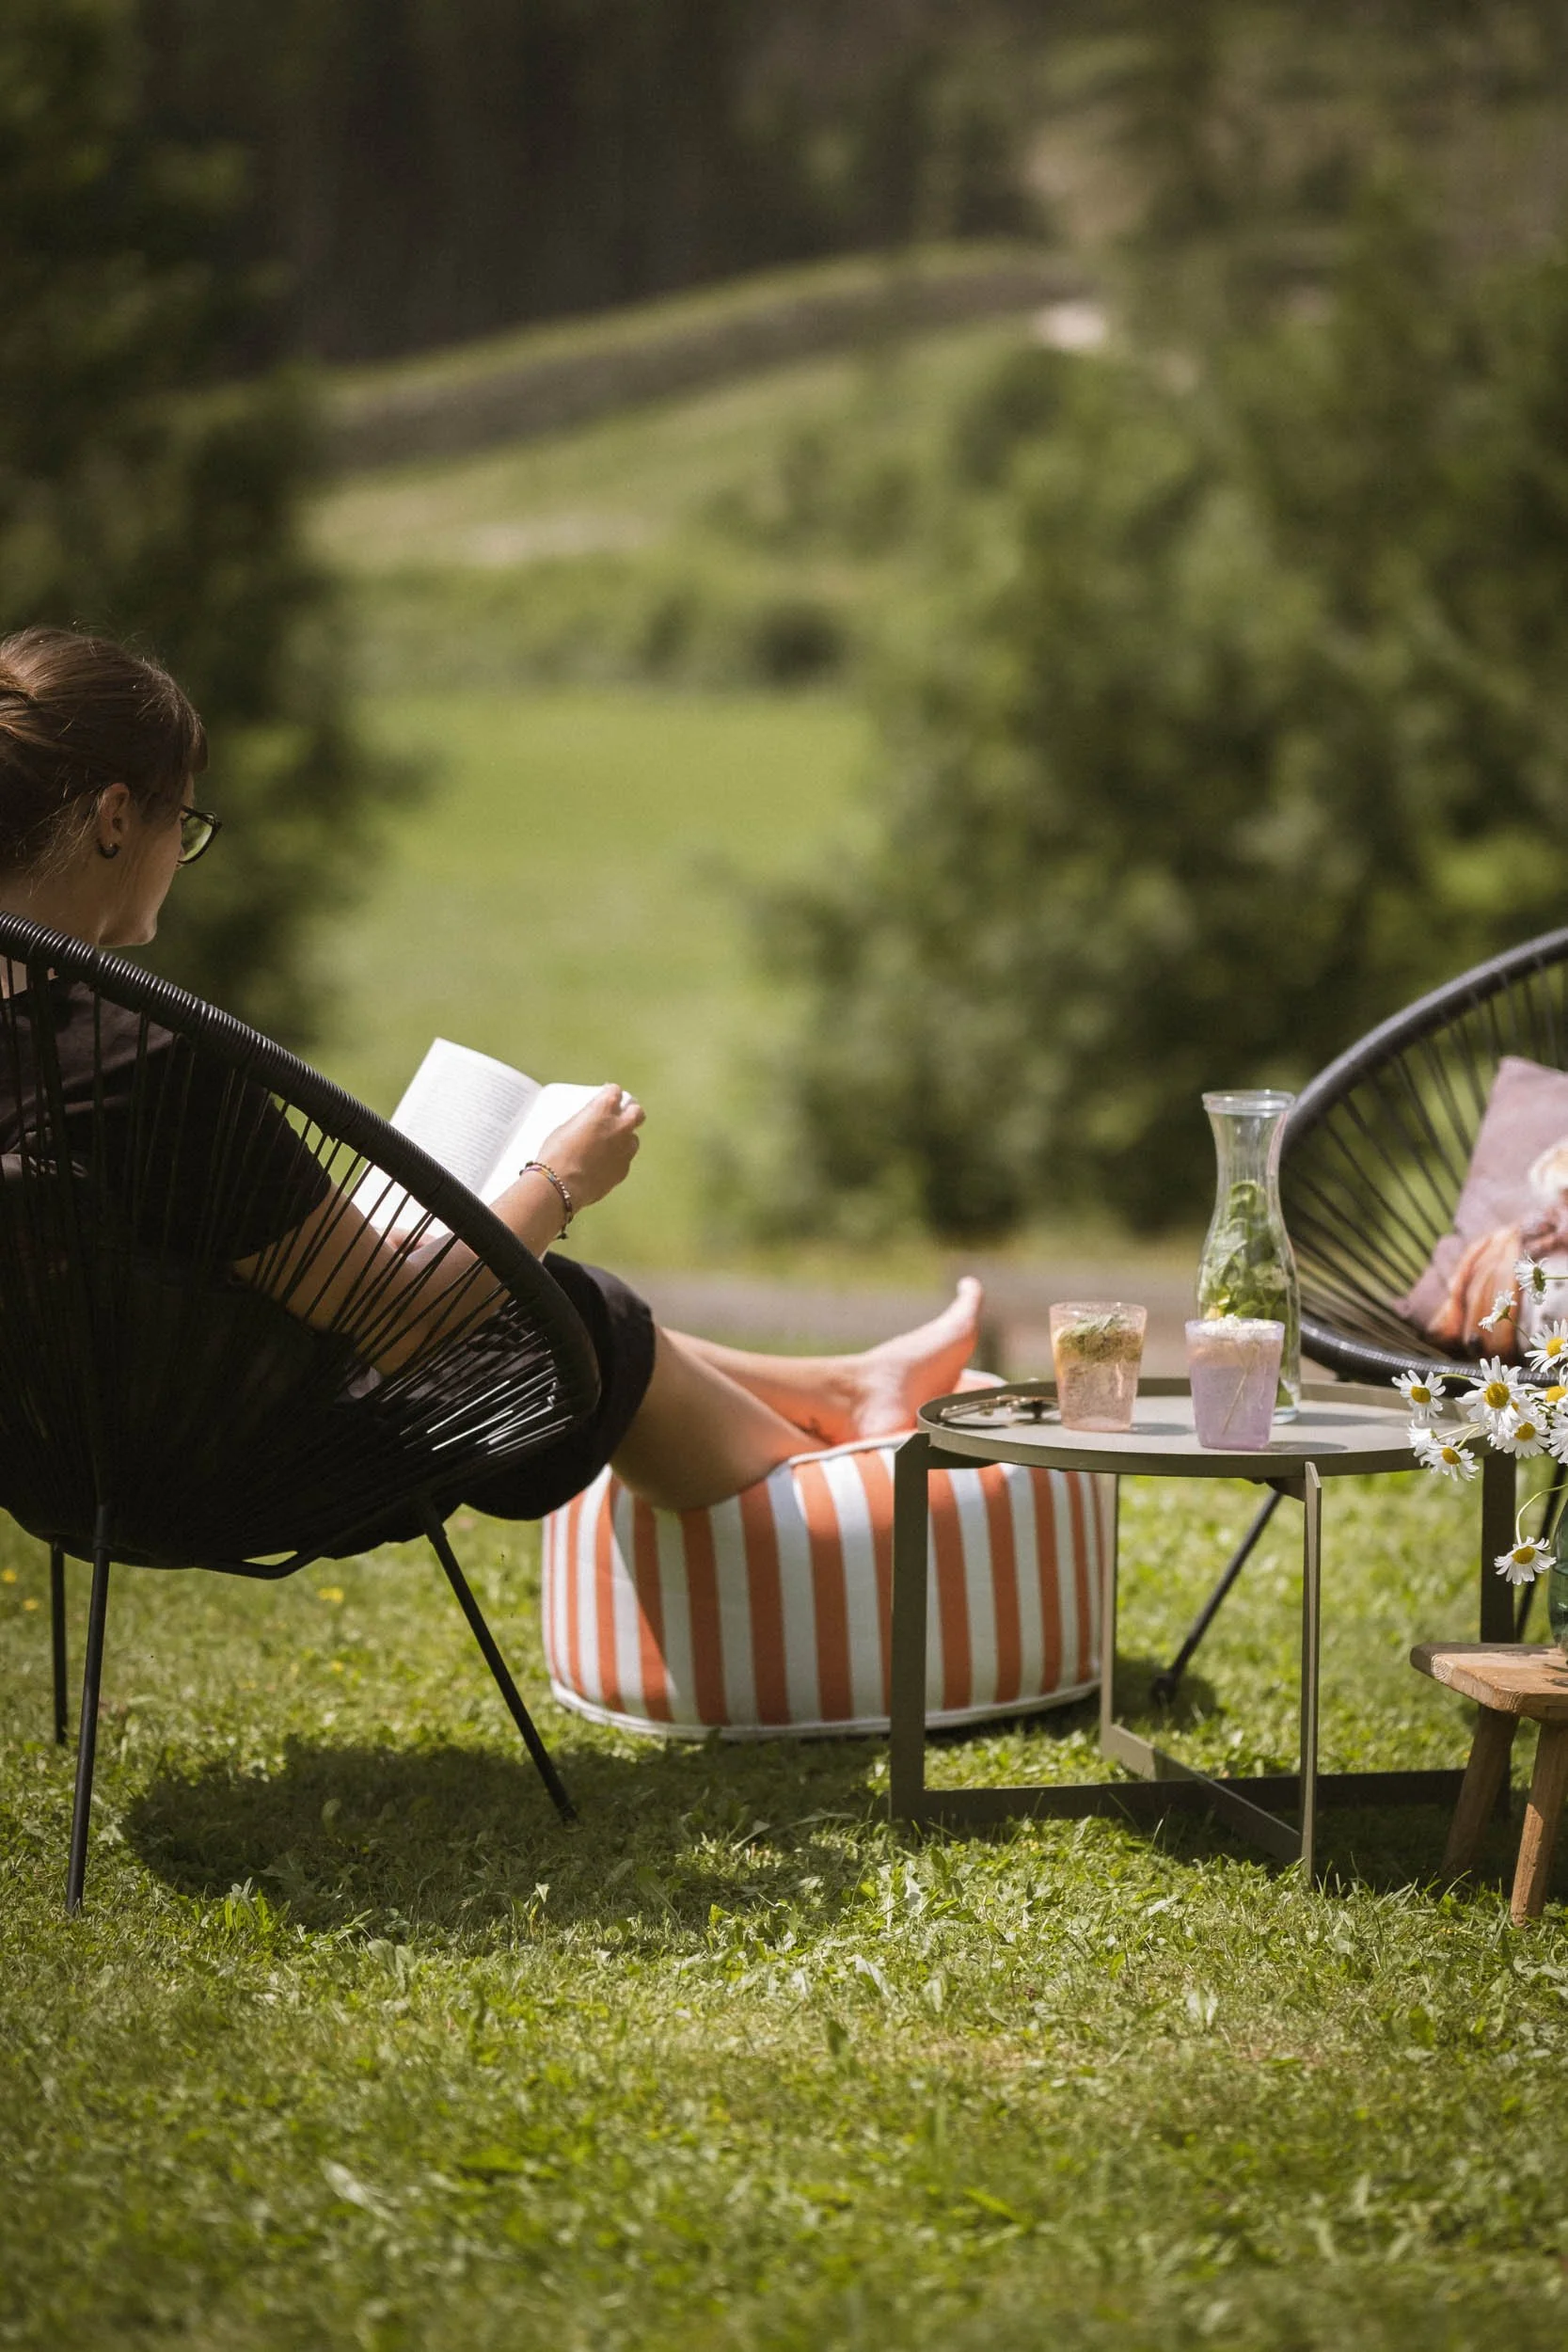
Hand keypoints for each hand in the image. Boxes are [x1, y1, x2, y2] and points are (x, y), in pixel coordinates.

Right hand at [537, 1084, 643, 1210]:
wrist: (561, 1184)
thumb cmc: (557, 1152)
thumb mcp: (567, 1126)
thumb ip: (587, 1120)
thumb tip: (592, 1124)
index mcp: (604, 1109)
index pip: (616, 1091)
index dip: (611, 1094)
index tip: (606, 1099)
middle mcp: (620, 1125)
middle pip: (637, 1112)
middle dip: (629, 1113)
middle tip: (617, 1119)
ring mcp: (626, 1148)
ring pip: (634, 1138)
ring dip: (625, 1138)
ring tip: (609, 1146)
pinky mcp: (625, 1169)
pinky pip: (626, 1158)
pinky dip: (618, 1158)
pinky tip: (603, 1165)